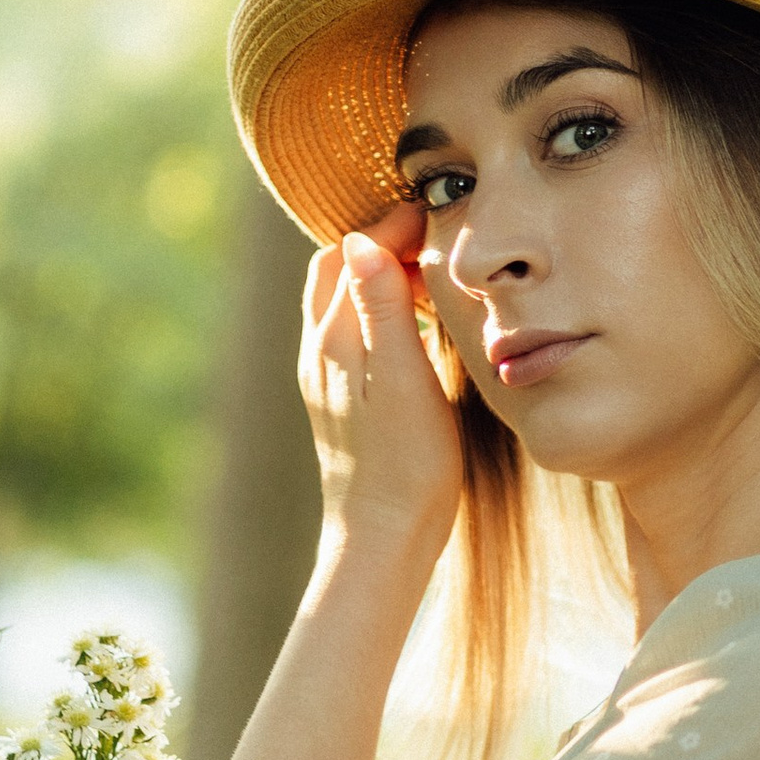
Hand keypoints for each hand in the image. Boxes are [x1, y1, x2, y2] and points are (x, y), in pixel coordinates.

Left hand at [298, 205, 460, 561]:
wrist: (385, 539)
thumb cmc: (406, 465)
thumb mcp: (405, 380)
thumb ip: (383, 308)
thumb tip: (361, 239)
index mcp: (332, 340)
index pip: (353, 252)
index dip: (395, 226)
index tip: (442, 220)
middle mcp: (318, 352)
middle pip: (338, 269)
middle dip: (382, 243)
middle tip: (436, 243)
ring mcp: (326, 376)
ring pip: (343, 300)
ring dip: (382, 276)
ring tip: (432, 280)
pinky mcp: (341, 399)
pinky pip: (353, 331)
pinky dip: (382, 310)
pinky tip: (419, 328)